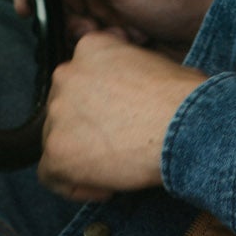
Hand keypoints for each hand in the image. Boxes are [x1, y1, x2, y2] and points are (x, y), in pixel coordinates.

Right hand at [12, 0, 219, 57]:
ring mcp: (107, 4)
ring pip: (72, 25)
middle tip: (92, 28)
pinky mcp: (116, 29)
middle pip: (56, 1)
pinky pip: (91, 42)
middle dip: (69, 20)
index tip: (26, 11)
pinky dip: (104, 46)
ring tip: (119, 34)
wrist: (207, 30)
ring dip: (90, 36)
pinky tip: (129, 43)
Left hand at [38, 28, 205, 200]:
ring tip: (115, 168)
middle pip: (65, 106)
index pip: (81, 74)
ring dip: (81, 153)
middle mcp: (66, 75)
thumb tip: (136, 90)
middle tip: (116, 143)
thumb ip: (130, 71)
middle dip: (86, 126)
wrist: (184, 126)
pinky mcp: (57, 151)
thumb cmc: (184, 98)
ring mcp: (58, 113)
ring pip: (56, 138)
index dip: (98, 100)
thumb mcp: (154, 62)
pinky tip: (106, 188)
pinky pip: (51, 175)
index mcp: (90, 48)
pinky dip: (75, 185)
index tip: (118, 117)